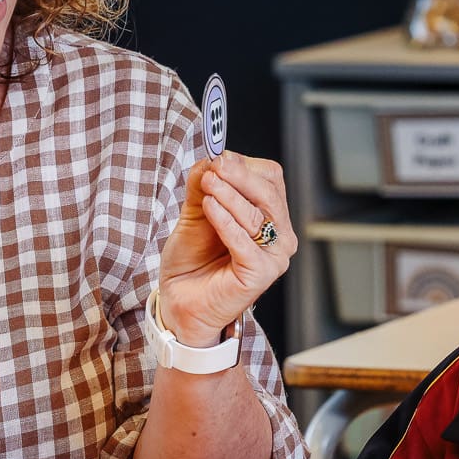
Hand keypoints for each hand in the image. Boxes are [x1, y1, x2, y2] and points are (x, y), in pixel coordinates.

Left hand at [156, 153, 296, 345]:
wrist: (180, 301)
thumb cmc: (192, 260)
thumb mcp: (195, 213)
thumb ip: (203, 187)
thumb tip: (210, 159)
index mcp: (270, 216)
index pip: (270, 178)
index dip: (243, 165)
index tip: (216, 157)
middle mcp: (279, 235)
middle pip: (268, 192)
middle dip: (239, 176)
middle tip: (214, 167)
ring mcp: (273, 257)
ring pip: (258, 215)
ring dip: (230, 195)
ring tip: (207, 186)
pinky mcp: (260, 275)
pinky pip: (245, 241)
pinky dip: (226, 221)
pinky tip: (209, 208)